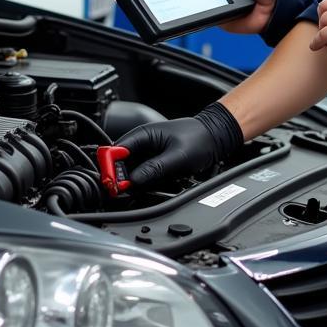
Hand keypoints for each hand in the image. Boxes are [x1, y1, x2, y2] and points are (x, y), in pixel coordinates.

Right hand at [116, 102, 242, 187]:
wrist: (215, 137)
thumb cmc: (199, 139)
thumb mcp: (176, 157)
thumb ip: (153, 169)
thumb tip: (133, 181)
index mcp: (143, 135)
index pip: (115, 151)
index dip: (111, 168)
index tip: (114, 184)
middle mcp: (142, 143)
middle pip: (121, 165)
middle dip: (124, 179)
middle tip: (128, 192)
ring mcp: (148, 154)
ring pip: (131, 173)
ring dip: (136, 182)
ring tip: (149, 186)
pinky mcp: (155, 163)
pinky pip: (143, 176)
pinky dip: (146, 183)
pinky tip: (156, 185)